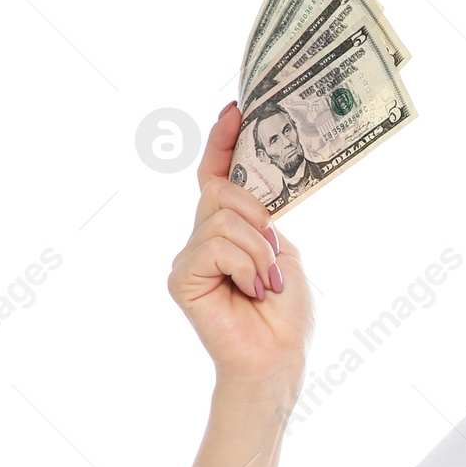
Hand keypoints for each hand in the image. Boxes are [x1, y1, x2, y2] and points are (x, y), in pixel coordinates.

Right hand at [166, 101, 314, 392]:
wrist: (278, 356)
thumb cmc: (285, 312)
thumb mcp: (282, 251)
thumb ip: (260, 219)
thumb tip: (245, 190)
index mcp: (230, 230)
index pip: (218, 177)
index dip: (224, 143)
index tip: (237, 109)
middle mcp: (202, 238)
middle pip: (222, 192)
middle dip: (257, 216)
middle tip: (274, 251)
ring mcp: (188, 257)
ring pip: (223, 221)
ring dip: (259, 252)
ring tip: (264, 283)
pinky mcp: (181, 277)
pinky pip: (216, 247)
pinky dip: (245, 267)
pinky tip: (249, 292)